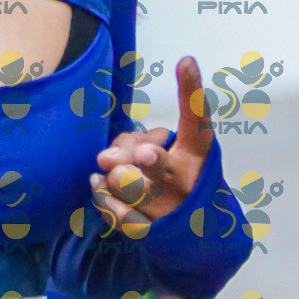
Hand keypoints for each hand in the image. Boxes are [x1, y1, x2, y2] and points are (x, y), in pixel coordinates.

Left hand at [89, 55, 213, 237]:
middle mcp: (186, 181)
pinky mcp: (149, 231)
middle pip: (158, 161)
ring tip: (116, 173)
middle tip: (145, 155)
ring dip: (112, 173)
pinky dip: (100, 194)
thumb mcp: (169, 152)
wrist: (198, 236)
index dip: (191, 89)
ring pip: (121, 181)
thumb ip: (136, 142)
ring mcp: (168, 210)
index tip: (185, 61)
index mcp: (197, 154)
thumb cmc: (175, 178)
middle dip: (149, 157)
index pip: (197, 119)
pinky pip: (111, 207)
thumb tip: (103, 160)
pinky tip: (100, 186)